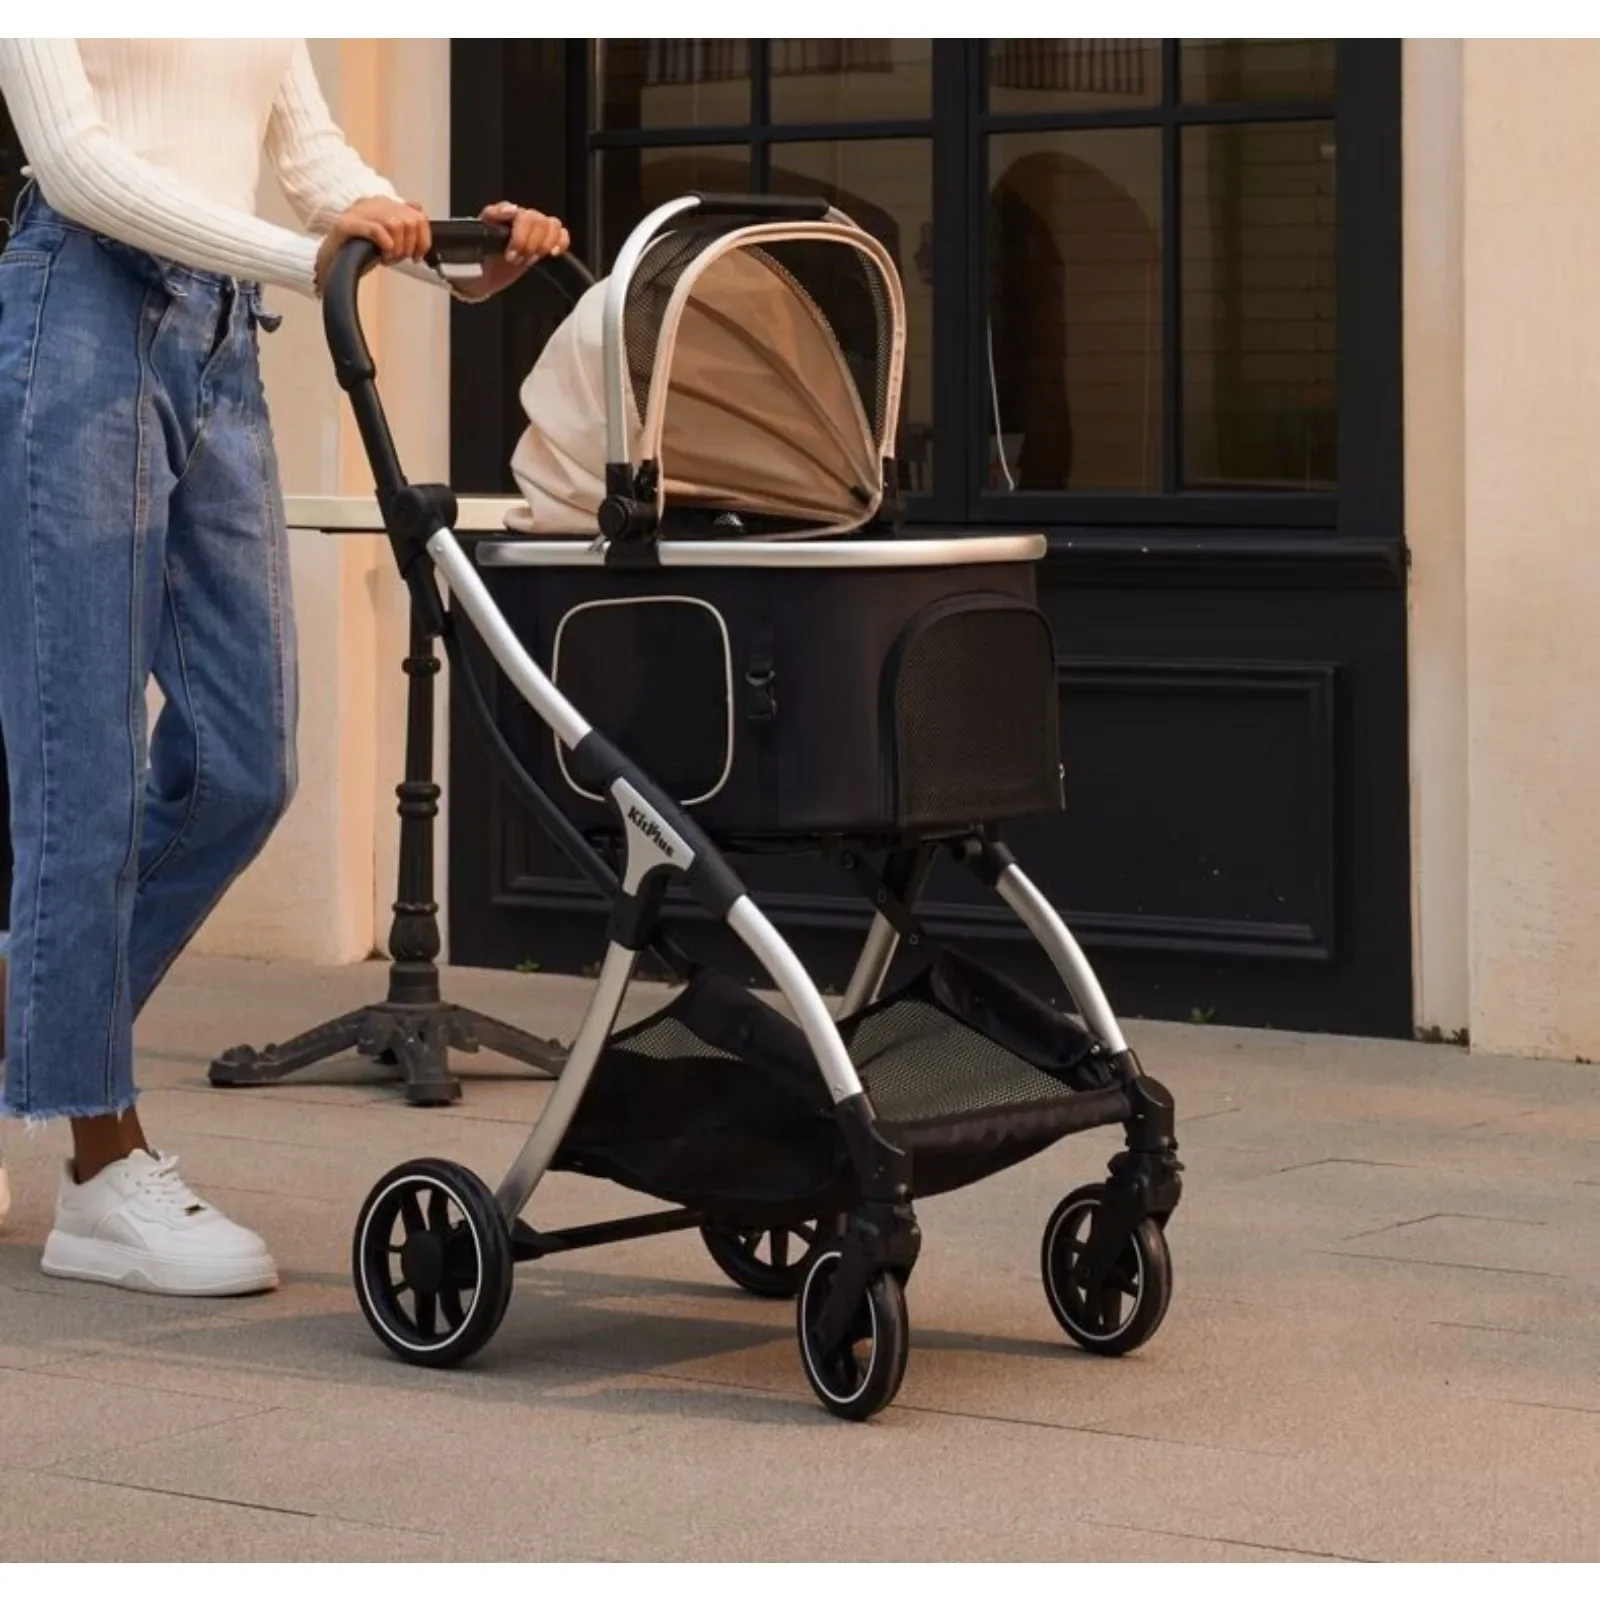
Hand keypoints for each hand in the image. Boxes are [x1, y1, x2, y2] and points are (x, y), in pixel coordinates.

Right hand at [314, 196, 431, 294]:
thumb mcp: (386, 237)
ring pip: (394, 223)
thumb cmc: (358, 251)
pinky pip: (376, 230)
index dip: (423, 238)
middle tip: (399, 258)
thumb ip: (402, 224)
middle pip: (408, 220)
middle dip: (409, 245)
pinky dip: (386, 245)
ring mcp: (356, 213)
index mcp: (381, 204)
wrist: (330, 263)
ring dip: (397, 247)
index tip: (418, 255)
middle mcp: (370, 204)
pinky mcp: (345, 225)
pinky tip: (382, 255)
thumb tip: (419, 209)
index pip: (416, 215)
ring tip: (388, 258)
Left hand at [451, 202, 570, 300]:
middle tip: (515, 260)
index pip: (520, 213)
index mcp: (504, 213)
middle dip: (528, 245)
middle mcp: (521, 217)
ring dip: (544, 245)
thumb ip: (490, 219)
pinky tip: (553, 254)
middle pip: (538, 220)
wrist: (485, 275)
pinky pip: (562, 234)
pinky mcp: (545, 242)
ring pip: (552, 224)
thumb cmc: (479, 258)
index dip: (519, 235)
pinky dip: (561, 243)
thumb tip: (511, 208)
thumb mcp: (474, 238)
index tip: (511, 254)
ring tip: (531, 258)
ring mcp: (534, 229)